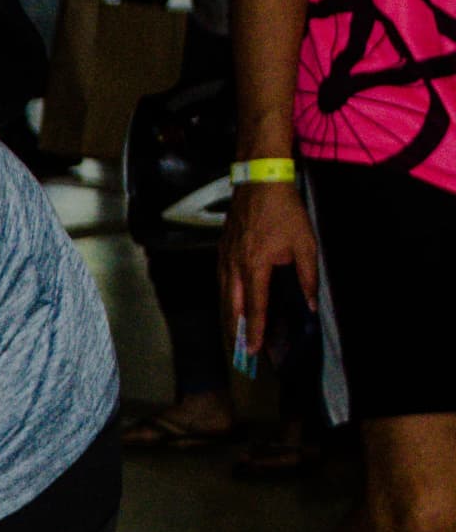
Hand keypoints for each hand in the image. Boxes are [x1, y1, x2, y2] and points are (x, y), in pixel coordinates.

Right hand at [221, 178, 320, 357]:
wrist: (260, 181)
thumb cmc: (284, 210)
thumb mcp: (305, 243)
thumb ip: (308, 276)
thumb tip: (310, 304)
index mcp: (256, 266)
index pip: (255, 307)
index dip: (255, 330)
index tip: (253, 349)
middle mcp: (235, 266)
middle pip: (232, 306)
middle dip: (236, 329)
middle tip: (240, 348)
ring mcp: (225, 257)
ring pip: (224, 294)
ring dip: (229, 314)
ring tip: (235, 329)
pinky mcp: (222, 249)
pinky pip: (221, 280)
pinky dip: (226, 295)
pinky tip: (231, 299)